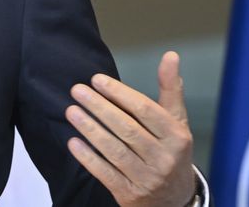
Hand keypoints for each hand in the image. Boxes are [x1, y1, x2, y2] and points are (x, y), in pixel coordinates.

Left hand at [65, 51, 194, 206]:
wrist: (175, 201)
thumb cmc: (172, 152)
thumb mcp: (177, 122)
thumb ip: (170, 89)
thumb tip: (170, 55)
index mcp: (177, 137)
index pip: (145, 110)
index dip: (120, 93)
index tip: (97, 79)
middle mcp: (163, 158)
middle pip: (127, 128)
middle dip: (99, 107)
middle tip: (77, 90)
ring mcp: (147, 179)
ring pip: (114, 150)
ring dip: (90, 129)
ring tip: (71, 111)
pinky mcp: (130, 194)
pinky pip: (106, 173)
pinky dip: (88, 158)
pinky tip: (73, 142)